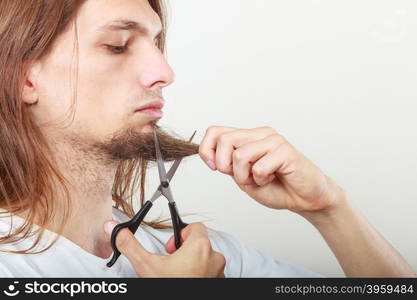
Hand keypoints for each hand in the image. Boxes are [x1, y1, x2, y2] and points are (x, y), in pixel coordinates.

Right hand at [104, 222, 225, 276]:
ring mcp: (218, 272)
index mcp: (200, 246)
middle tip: (172, 262)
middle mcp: (214, 257)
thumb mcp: (146, 265)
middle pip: (200, 242)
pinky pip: (211, 272)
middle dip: (184, 250)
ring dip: (193, 262)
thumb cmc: (171, 291)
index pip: (195, 226)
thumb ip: (131, 245)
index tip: (171, 247)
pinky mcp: (218, 283)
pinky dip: (200, 274)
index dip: (180, 233)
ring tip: (178, 274)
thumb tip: (117, 231)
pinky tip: (186, 281)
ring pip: (206, 258)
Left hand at [199, 126, 342, 213]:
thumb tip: (209, 155)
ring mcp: (273, 140)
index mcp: (248, 136)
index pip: (216, 131)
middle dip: (226, 166)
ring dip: (245, 176)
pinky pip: (259, 167)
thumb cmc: (277, 187)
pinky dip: (261, 180)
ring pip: (240, 155)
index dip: (207, 150)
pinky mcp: (285, 151)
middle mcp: (260, 134)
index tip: (214, 168)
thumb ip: (228, 164)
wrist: (305, 199)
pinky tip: (272, 178)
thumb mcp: (243, 177)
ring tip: (260, 179)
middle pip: (224, 140)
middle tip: (242, 178)